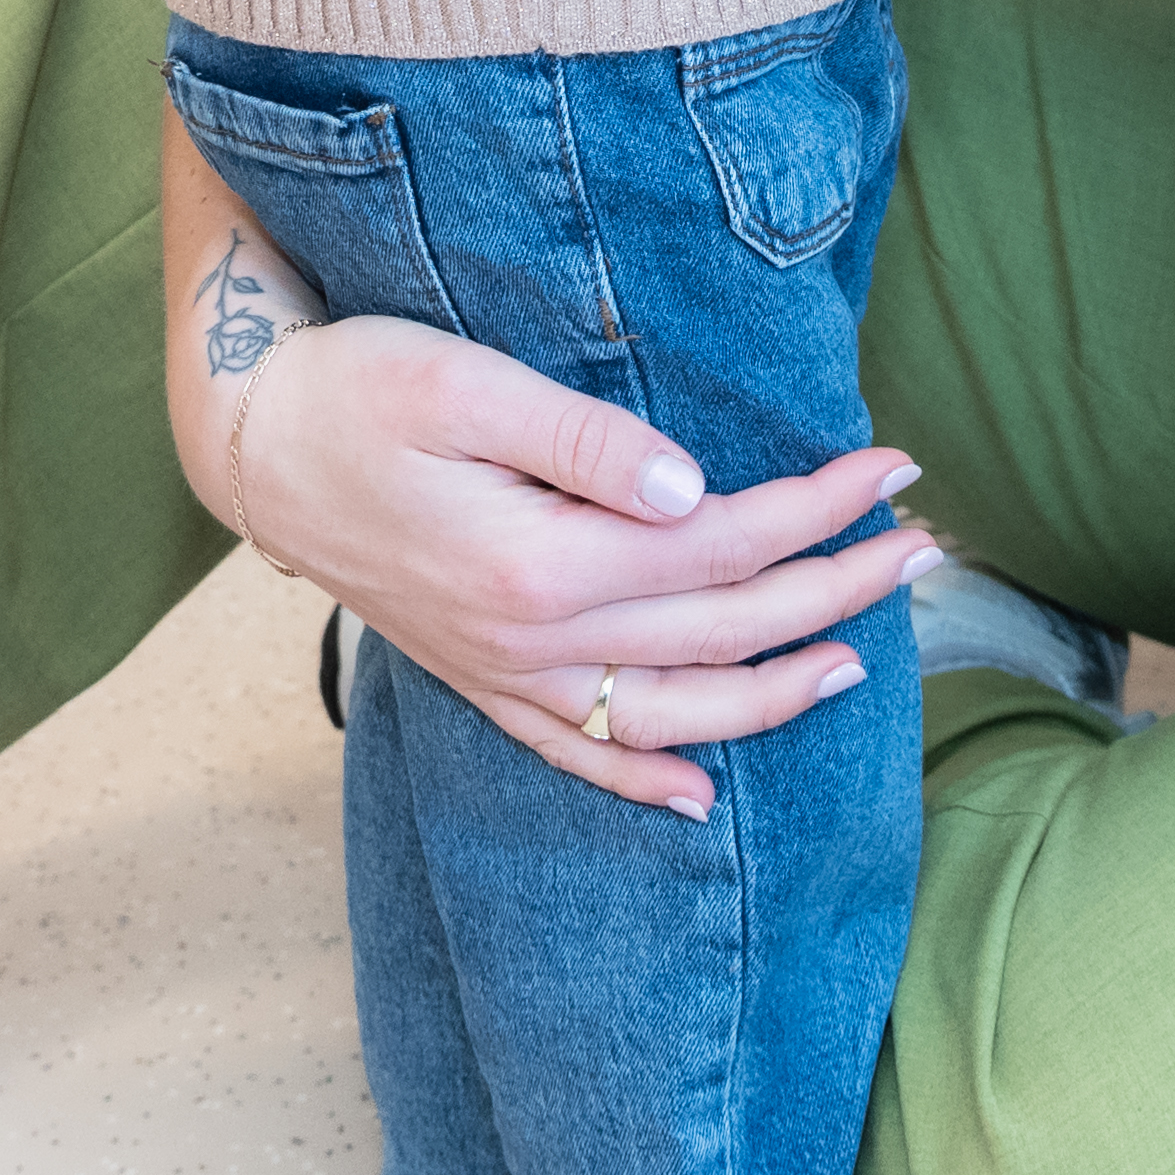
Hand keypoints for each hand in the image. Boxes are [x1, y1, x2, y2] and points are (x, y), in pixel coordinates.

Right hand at [219, 308, 936, 817]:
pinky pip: (578, 752)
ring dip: (775, 688)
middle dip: (835, 590)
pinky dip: (645, 777)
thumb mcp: (459, 382)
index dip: (818, 507)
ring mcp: (505, 674)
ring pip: (671, 710)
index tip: (894, 467)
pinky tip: (703, 793)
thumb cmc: (355, 391)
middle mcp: (532, 638)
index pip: (723, 544)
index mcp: (540, 561)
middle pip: (722, 629)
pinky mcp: (479, 682)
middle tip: (922, 550)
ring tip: (857, 656)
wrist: (252, 448)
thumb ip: (580, 440)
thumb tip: (695, 488)